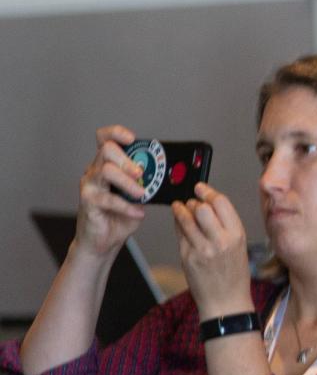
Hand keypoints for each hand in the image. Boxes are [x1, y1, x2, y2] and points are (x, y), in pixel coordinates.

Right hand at [75, 125, 147, 257]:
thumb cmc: (119, 217)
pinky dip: (127, 206)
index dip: (116, 133)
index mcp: (107, 165)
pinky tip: (138, 213)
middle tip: (141, 173)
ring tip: (142, 194)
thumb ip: (147, 184)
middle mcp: (95, 171)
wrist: (103, 241)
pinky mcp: (88, 202)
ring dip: (128, 182)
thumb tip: (169, 176)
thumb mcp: (138, 197)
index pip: (104, 139)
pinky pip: (108, 199)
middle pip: (106, 150)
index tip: (132, 138)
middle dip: (128, 160)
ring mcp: (90, 186)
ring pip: (106, 170)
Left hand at [172, 183, 253, 318]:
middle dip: (194, 202)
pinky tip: (181, 225)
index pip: (221, 203)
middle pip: (201, 208)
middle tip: (192, 203)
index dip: (208, 192)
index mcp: (237, 236)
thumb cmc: (234, 275)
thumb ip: (225, 226)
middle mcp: (220, 241)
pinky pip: (179, 234)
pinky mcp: (187, 258)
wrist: (226, 302)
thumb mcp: (238, 247)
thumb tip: (205, 204)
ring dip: (181, 211)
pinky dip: (178, 226)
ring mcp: (202, 250)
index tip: (200, 188)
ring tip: (181, 209)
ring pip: (186, 219)